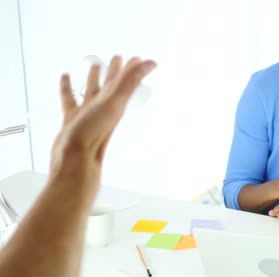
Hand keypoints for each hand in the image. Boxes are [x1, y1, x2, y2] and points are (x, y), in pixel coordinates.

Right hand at [50, 56, 155, 181]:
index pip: (125, 81)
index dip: (131, 68)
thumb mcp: (115, 103)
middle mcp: (103, 107)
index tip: (137, 58)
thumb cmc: (95, 133)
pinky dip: (67, 87)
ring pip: (91, 90)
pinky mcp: (72, 119)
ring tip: (94, 65)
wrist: (75, 158)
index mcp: (115, 102)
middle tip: (117, 57)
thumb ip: (131, 82)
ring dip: (93, 78)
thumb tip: (152, 63)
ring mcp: (88, 113)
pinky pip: (70, 99)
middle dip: (115, 70)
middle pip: (111, 84)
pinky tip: (66, 78)